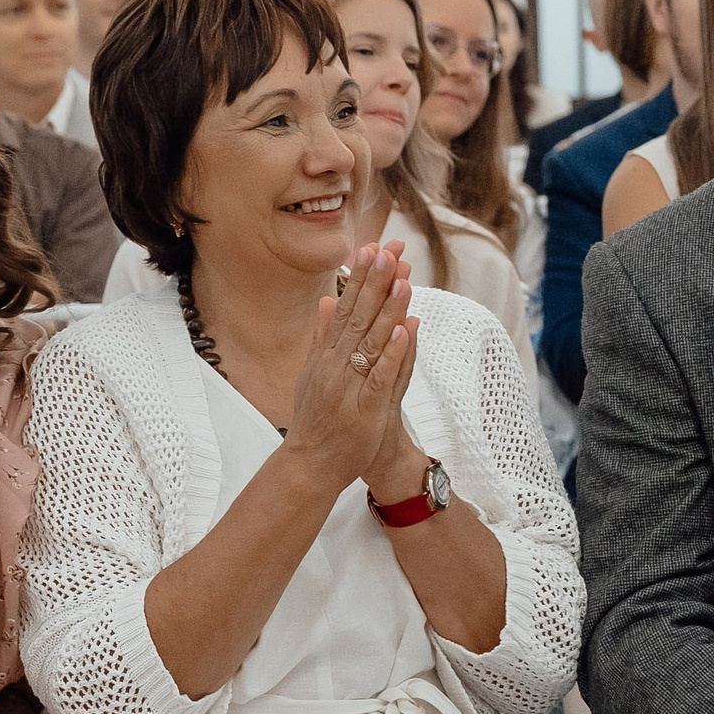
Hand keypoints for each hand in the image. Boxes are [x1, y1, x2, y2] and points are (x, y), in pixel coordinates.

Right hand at [278, 241, 414, 495]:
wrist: (310, 467)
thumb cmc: (316, 422)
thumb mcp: (312, 373)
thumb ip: (322, 337)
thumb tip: (328, 300)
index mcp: (326, 355)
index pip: (345, 307)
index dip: (360, 277)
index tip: (373, 247)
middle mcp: (334, 365)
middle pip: (358, 316)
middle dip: (375, 281)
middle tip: (390, 247)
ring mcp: (348, 386)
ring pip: (371, 341)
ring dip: (387, 308)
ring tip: (402, 278)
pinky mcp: (365, 409)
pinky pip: (380, 377)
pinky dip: (391, 354)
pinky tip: (403, 330)